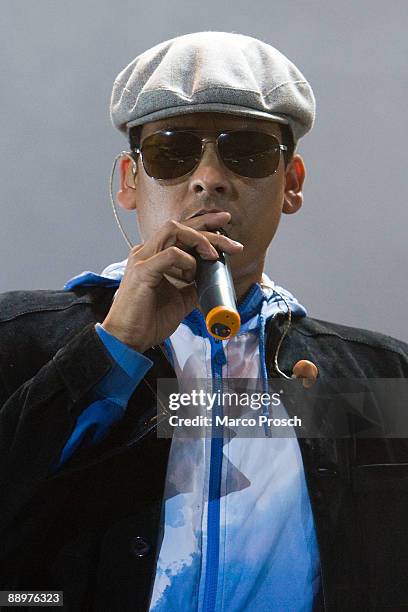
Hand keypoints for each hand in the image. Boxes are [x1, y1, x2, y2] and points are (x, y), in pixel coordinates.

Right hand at [101, 212, 242, 351]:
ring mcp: (142, 259)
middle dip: (209, 228)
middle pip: (180, 226)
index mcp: (153, 256)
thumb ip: (194, 285)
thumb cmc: (149, 321)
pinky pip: (170, 254)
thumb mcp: (181, 299)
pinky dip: (187, 261)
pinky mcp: (142, 271)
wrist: (128, 339)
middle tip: (232, 243)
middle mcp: (146, 252)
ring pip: (173, 230)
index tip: (225, 223)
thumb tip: (212, 278)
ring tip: (212, 257)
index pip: (180, 231)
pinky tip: (192, 275)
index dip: (203, 224)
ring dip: (199, 240)